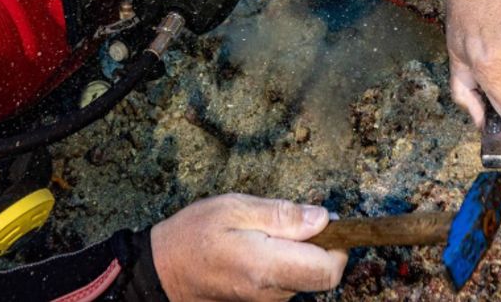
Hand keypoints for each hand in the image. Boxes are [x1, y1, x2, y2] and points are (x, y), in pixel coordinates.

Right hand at [151, 194, 347, 300]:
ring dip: (297, 253)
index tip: (325, 222)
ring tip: (264, 231)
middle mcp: (272, 292)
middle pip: (319, 275)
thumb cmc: (193, 235)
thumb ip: (281, 215)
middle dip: (317, 246)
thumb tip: (323, 218)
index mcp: (267, 267)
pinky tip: (259, 246)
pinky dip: (283, 262)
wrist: (162, 271)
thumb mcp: (235, 208)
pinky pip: (286, 282)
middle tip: (289, 220)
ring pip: (303, 277)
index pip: (328, 270)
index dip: (337, 245)